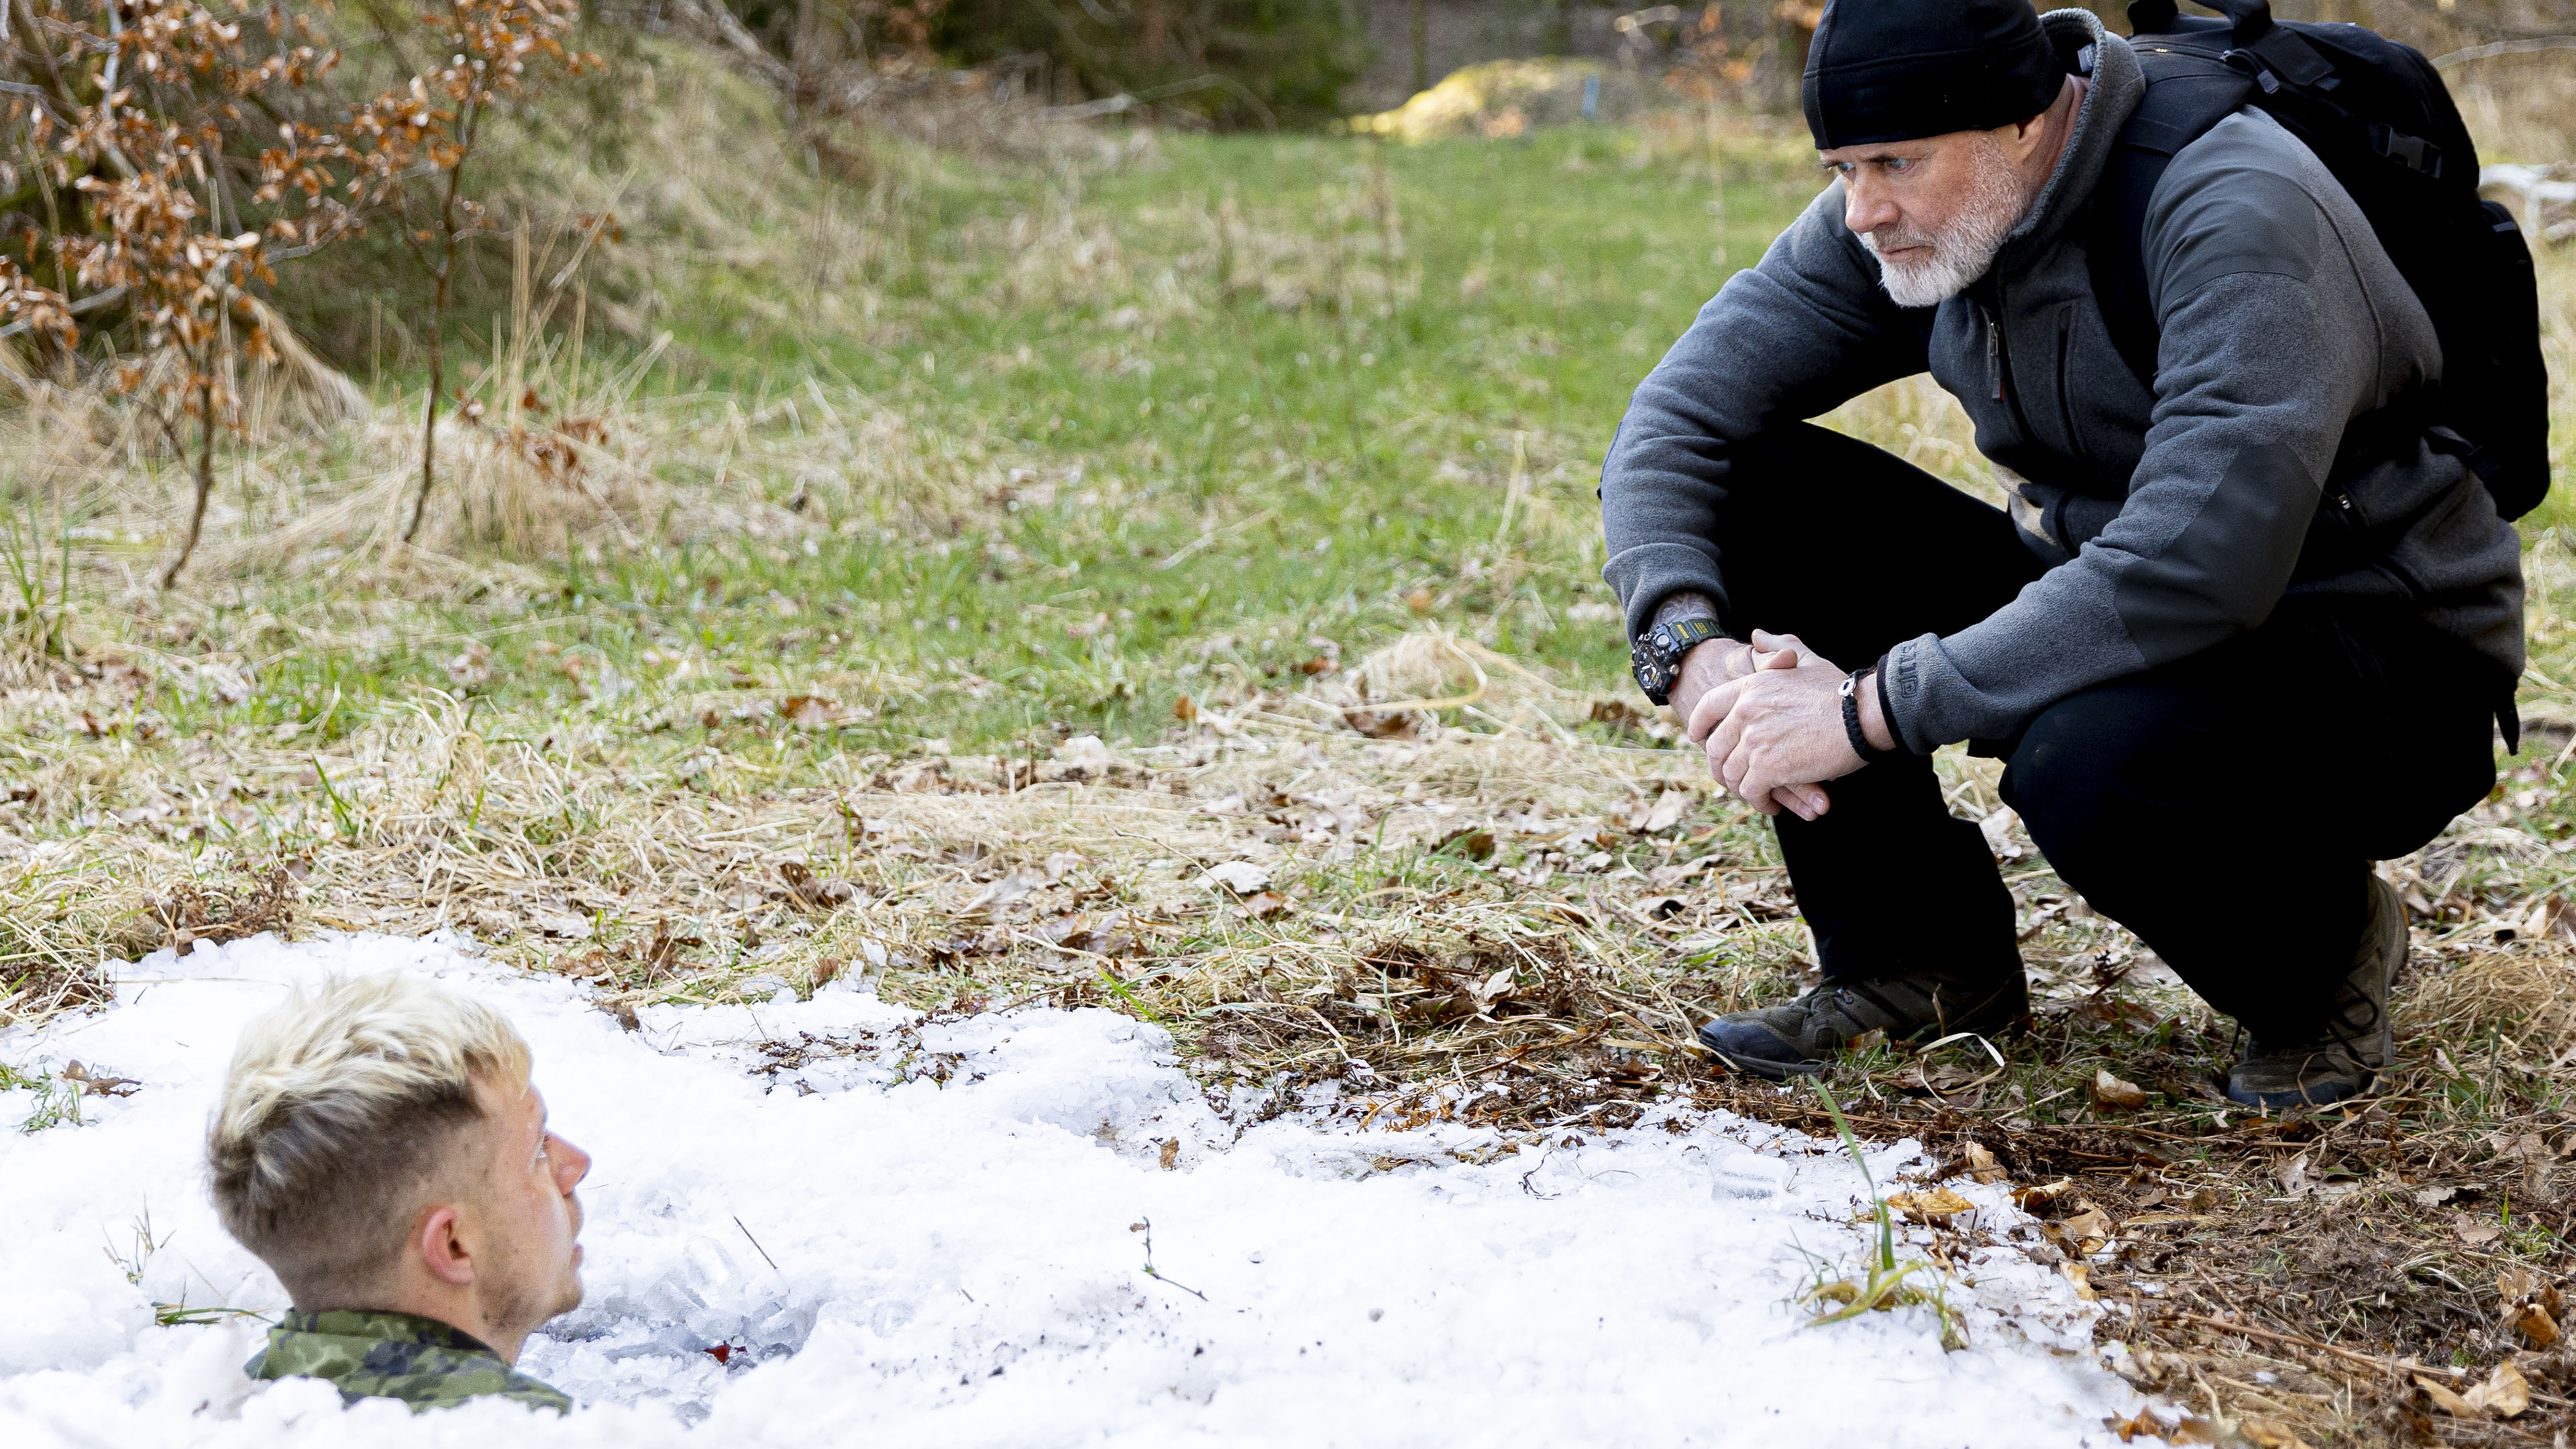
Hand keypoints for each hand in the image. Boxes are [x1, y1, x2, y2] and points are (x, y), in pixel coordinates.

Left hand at [1678, 630, 1834, 819]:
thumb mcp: (1805, 660)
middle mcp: (1745, 712)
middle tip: (1737, 778)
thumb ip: (1777, 646)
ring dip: (1743, 788)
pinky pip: (1750, 791)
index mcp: (1750, 686)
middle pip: (1715, 747)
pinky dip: (1759, 801)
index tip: (1697, 738)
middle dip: (1722, 766)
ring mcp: (1754, 740)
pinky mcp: (1768, 767)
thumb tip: (1756, 635)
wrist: (1863, 715)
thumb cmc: (1840, 691)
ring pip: (1731, 773)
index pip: (1707, 705)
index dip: (1697, 724)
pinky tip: (1772, 803)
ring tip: (1759, 794)